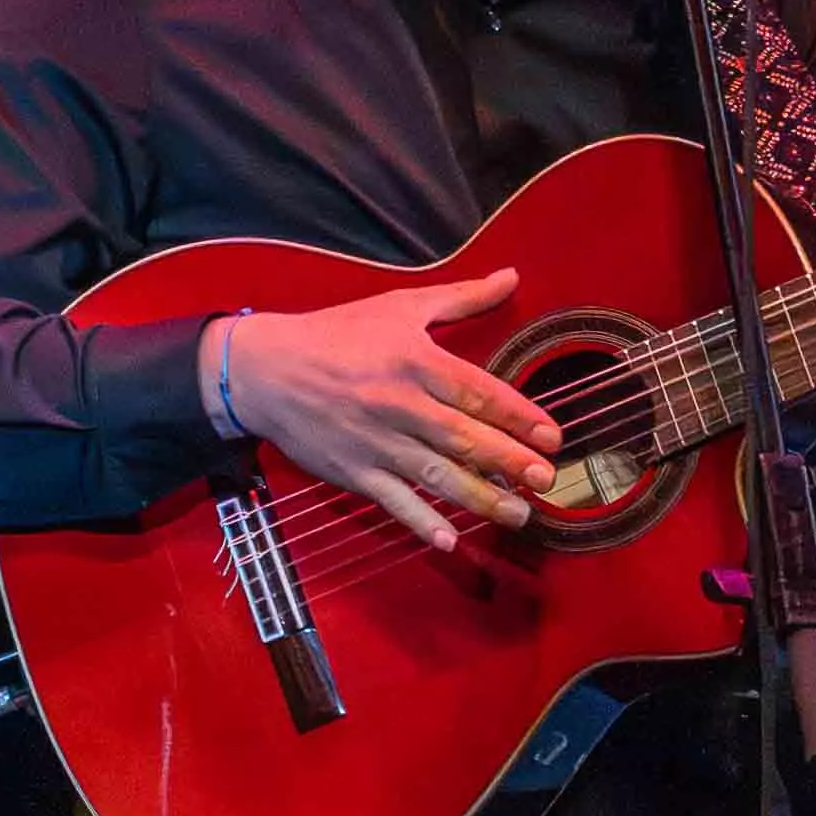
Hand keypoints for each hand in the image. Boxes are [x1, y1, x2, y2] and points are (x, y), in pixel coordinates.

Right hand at [213, 265, 560, 554]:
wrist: (264, 370)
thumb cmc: (334, 335)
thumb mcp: (399, 306)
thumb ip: (461, 298)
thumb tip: (511, 277)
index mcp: (415, 361)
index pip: (478, 392)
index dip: (518, 417)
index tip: (551, 437)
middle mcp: (399, 404)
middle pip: (465, 438)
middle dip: (510, 461)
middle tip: (546, 478)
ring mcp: (375, 442)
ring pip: (437, 475)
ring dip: (482, 498)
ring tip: (518, 513)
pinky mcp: (352, 471)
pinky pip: (393, 501)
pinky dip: (421, 521)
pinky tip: (450, 539)